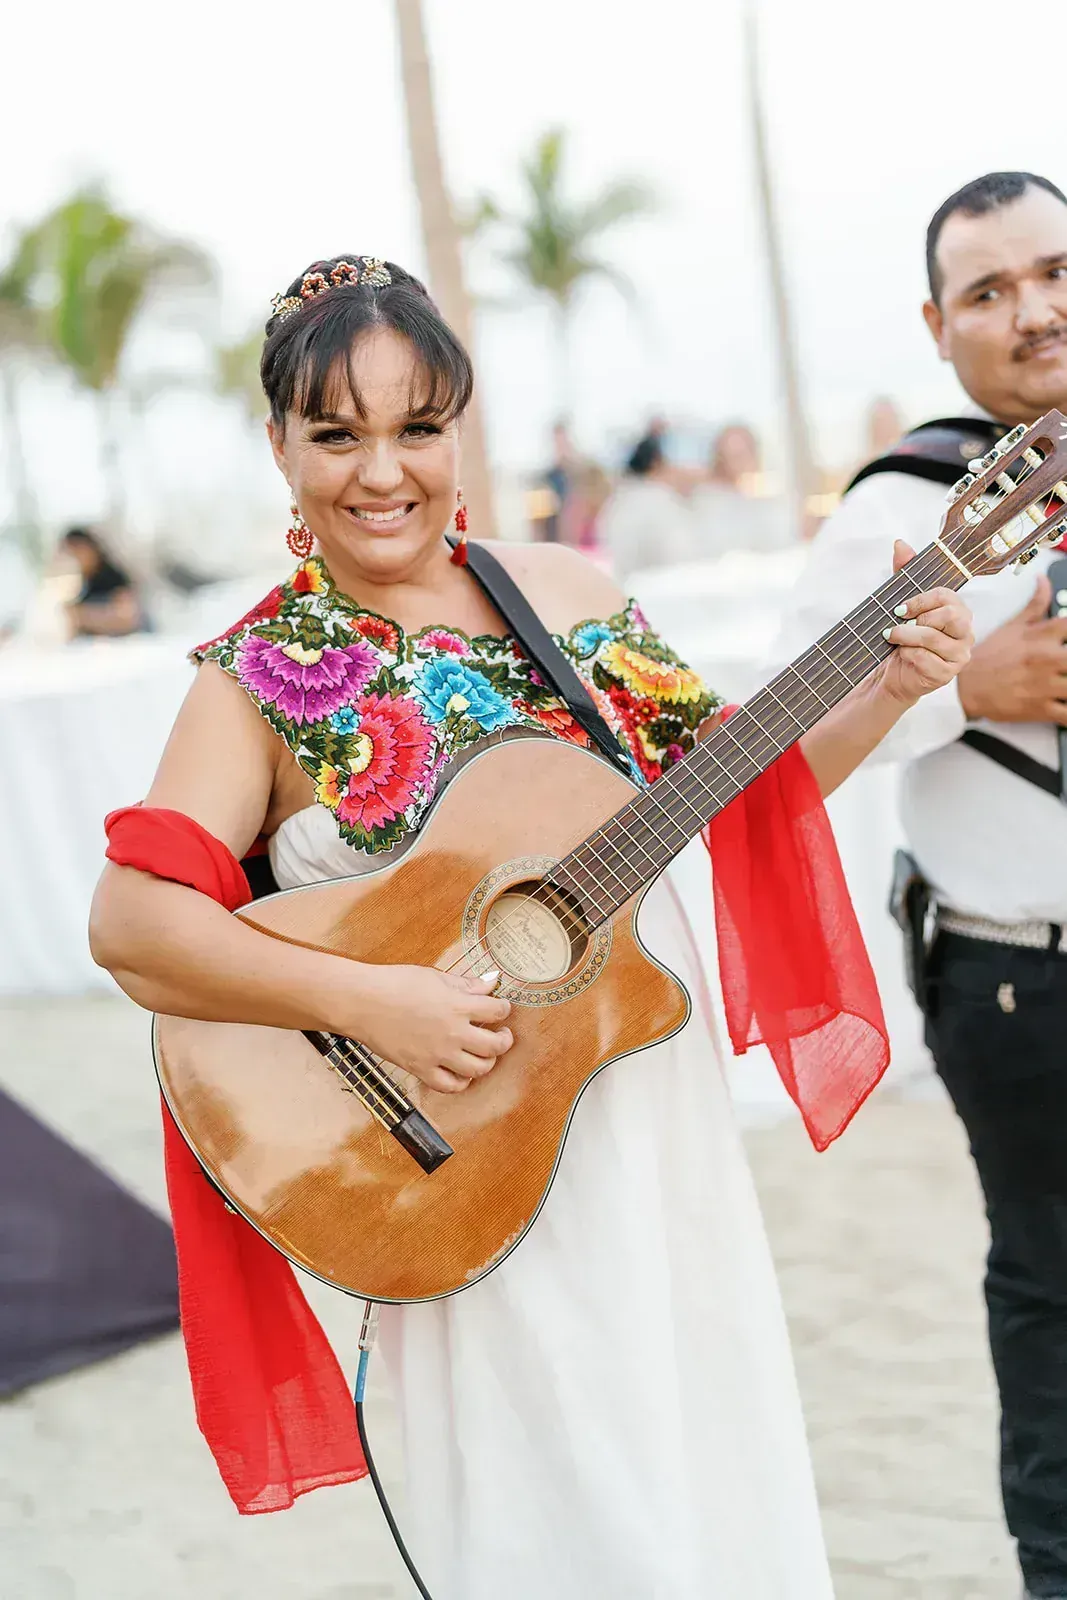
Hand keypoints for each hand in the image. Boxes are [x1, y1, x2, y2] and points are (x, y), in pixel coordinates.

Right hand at [342, 965, 512, 1093]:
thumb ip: (466, 984)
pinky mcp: (420, 1069)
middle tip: (503, 1035)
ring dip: (487, 1062)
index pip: (497, 1011)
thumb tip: (490, 983)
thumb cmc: (394, 984)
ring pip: (478, 1069)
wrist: (362, 1002)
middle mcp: (452, 1033)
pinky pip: (449, 1086)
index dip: (504, 1009)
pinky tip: (462, 1073)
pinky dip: (461, 1082)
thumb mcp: (434, 977)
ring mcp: (437, 1054)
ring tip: (485, 1054)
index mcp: (458, 1006)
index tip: (501, 1008)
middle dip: (504, 1040)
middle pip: (495, 1045)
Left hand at [874, 540, 973, 706]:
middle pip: (950, 615)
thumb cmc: (902, 638)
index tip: (900, 608)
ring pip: (934, 639)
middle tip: (897, 625)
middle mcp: (965, 632)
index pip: (947, 596)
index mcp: (959, 612)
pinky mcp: (947, 675)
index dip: (921, 600)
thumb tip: (900, 544)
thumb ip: (904, 573)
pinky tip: (902, 656)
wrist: (894, 673)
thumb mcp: (902, 605)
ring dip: (906, 637)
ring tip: (892, 637)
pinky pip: (927, 659)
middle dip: (917, 619)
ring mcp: (959, 655)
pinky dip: (908, 655)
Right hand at [957, 573, 1066, 724]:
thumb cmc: (989, 657)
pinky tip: (1066, 704)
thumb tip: (1044, 580)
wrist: (965, 687)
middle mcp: (1046, 658)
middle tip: (1066, 662)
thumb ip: (1035, 604)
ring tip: (1065, 683)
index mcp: (1041, 637)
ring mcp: (1045, 685)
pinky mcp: (1040, 708)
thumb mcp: (1012, 626)